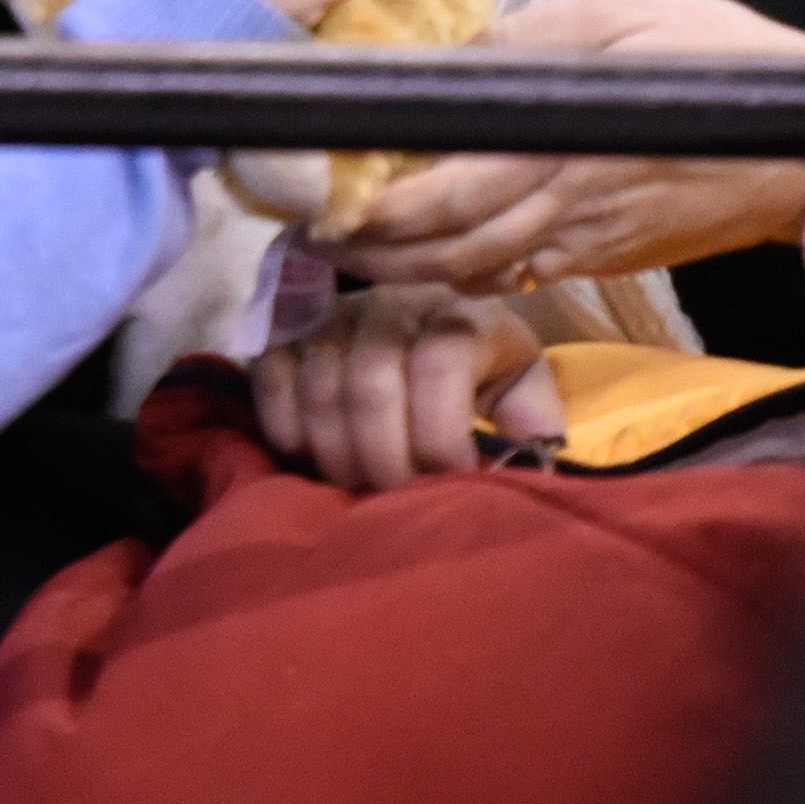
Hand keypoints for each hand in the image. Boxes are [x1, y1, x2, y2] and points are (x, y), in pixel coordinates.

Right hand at [247, 279, 560, 489]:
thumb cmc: (477, 362)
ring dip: (339, 455)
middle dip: (385, 460)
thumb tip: (532, 449)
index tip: (451, 482)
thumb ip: (532, 412)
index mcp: (458, 315)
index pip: (438, 366)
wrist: (416, 311)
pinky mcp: (286, 332)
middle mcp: (390, 304)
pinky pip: (272, 380)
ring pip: (322, 389)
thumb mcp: (520, 379)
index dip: (441, 437)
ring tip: (360, 486)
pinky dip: (288, 428)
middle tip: (397, 499)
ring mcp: (331, 315)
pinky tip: (311, 458)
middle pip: (371, 385)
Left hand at [292, 0, 804, 292]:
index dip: (376, 212)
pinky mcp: (609, 257)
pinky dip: (471, 279)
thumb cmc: (723, 70)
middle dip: (373, 253)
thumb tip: (453, 59)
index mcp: (560, 150)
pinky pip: (524, 277)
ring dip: (411, 273)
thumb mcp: (621, 18)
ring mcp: (588, 242)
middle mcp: (565, 208)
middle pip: (447, 249)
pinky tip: (436, 264)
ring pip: (479, 274)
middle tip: (313, 236)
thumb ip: (531, 42)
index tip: (321, 200)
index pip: (444, 196)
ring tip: (354, 255)